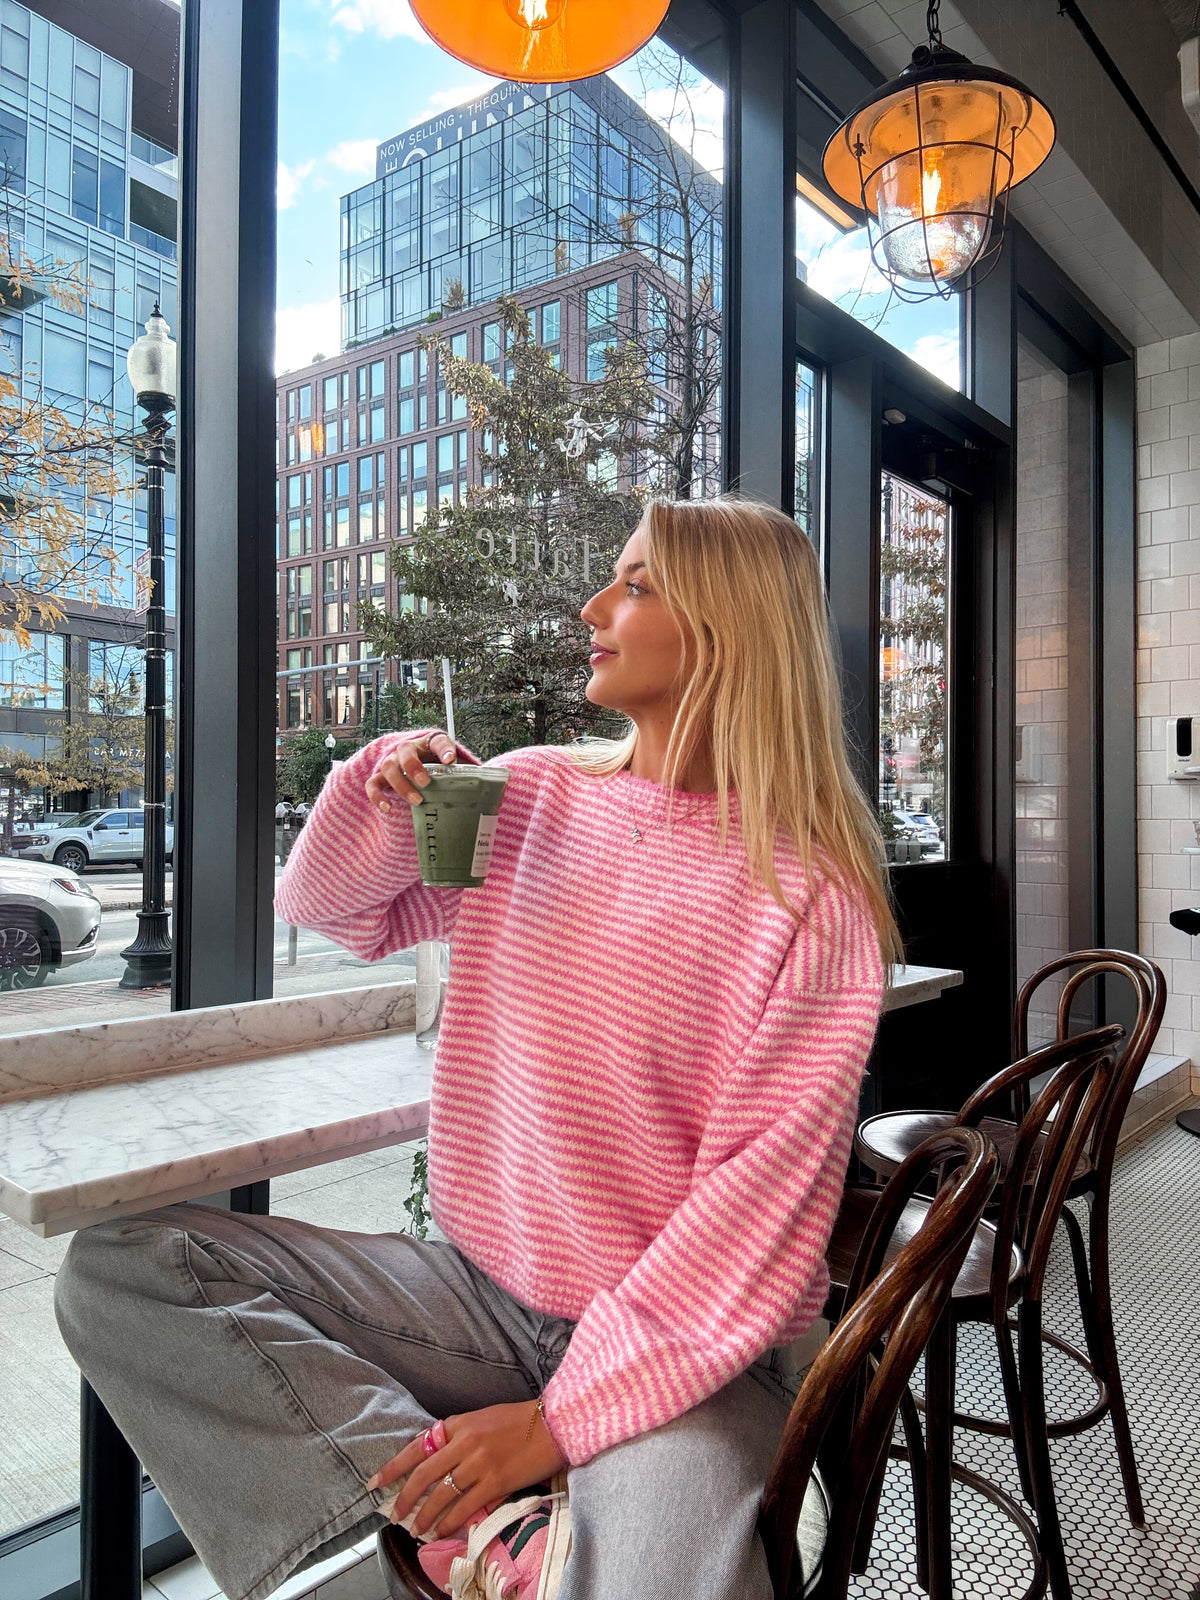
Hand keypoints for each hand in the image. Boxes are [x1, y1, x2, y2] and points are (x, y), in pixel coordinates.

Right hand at [366, 730, 457, 812]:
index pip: (438, 741)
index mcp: (429, 744)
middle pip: (405, 751)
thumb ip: (462, 773)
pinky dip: (377, 796)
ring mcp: (392, 762)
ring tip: (417, 800)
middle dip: (414, 767)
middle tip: (426, 783)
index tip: (450, 760)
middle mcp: (408, 749)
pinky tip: (388, 808)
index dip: (444, 749)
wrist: (418, 769)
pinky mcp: (381, 777)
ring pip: (388, 767)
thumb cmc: (437, 769)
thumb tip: (483, 789)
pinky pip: (373, 784)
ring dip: (401, 784)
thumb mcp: (450, 768)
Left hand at [368, 1400, 566, 1539]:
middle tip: (393, 1514)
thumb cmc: (519, 1421)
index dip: (394, 1466)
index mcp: (460, 1423)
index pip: (419, 1445)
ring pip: (442, 1494)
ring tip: (417, 1529)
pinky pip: (465, 1506)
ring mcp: (480, 1463)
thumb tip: (435, 1460)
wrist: (554, 1424)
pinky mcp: (496, 1482)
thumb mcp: (482, 1419)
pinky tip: (442, 1531)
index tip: (376, 1482)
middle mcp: (465, 1442)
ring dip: (425, 1515)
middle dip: (405, 1496)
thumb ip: (458, 1436)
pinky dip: (450, 1521)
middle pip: (424, 1473)